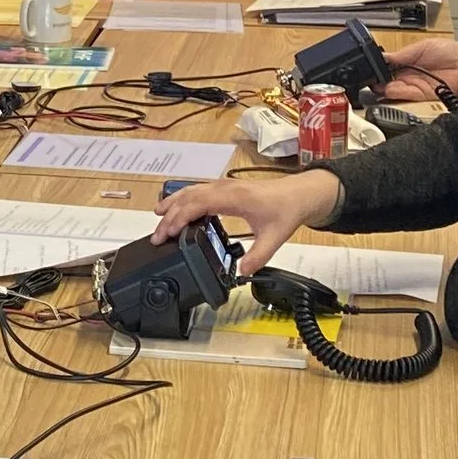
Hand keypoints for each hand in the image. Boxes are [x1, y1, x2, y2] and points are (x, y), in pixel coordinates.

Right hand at [150, 166, 340, 266]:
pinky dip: (184, 199)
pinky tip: (179, 207)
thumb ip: (257, 257)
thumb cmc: (287, 208)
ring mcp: (225, 186)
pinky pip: (199, 190)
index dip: (179, 218)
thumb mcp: (274, 238)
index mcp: (234, 197)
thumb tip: (240, 271)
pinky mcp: (227, 189)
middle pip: (189, 198)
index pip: (197, 205)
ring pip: (192, 191)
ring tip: (158, 216)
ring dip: (174, 203)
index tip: (166, 233)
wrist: (301, 194)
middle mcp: (226, 188)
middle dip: (170, 215)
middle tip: (156, 235)